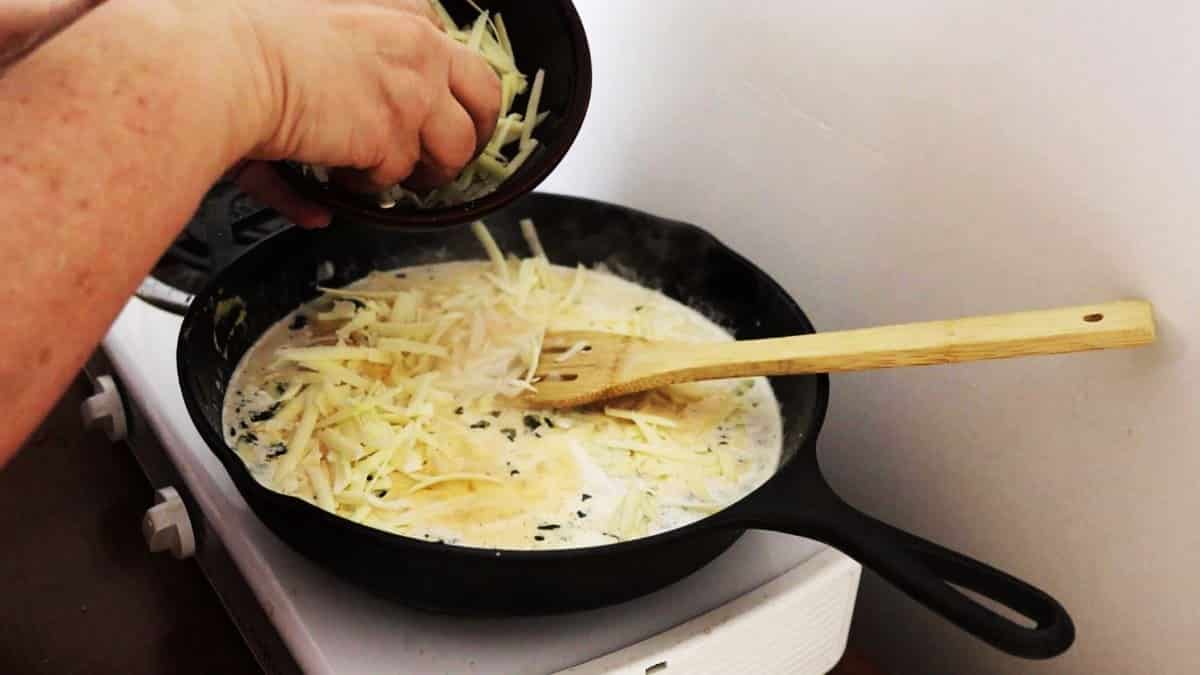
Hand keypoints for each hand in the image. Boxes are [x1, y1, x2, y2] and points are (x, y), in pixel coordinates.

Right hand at [221, 0, 501, 226]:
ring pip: (457, 148)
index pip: (451, 47)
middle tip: (446, 157)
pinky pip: (400, 176)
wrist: (215, 63)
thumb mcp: (302, 31)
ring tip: (391, 178)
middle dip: (474, 133)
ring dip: (428, 171)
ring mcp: (413, 88)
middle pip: (484, 96)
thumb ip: (334, 70)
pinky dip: (371, 186)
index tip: (430, 108)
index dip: (445, 87)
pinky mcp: (395, 134)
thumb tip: (341, 128)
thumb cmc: (237, 36)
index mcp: (399, 4)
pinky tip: (340, 175)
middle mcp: (417, 39)